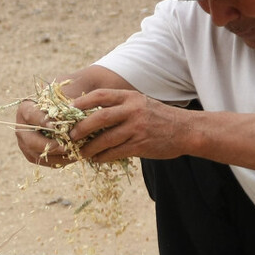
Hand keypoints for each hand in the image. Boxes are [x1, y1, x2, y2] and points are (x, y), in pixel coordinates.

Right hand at [14, 98, 74, 167]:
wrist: (56, 116)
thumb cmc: (59, 105)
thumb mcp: (59, 102)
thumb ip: (61, 107)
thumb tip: (70, 114)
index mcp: (25, 110)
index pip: (31, 115)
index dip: (42, 121)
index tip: (55, 125)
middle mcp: (21, 129)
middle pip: (31, 141)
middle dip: (49, 145)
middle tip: (65, 147)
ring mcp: (25, 145)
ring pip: (38, 155)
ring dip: (57, 156)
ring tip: (74, 154)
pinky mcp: (33, 156)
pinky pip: (45, 161)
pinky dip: (60, 160)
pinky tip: (74, 157)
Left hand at [68, 89, 194, 162]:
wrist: (186, 131)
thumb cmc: (159, 117)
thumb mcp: (140, 103)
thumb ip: (120, 105)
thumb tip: (91, 114)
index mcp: (130, 97)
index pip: (100, 95)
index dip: (81, 102)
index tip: (68, 110)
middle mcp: (133, 110)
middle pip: (99, 117)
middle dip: (81, 128)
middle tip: (70, 136)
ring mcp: (137, 128)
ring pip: (106, 139)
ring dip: (89, 147)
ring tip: (80, 152)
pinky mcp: (141, 145)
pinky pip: (116, 152)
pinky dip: (103, 157)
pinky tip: (96, 159)